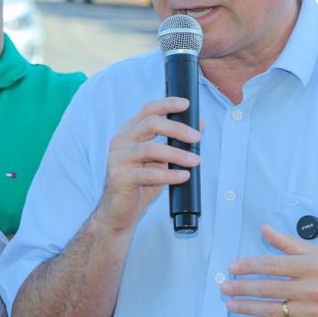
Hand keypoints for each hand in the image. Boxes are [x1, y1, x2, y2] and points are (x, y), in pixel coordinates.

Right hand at [93, 97, 200, 234]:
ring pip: (150, 149)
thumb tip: (199, 124)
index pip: (148, 110)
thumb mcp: (161, 160)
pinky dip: (169, 175)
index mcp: (129, 132)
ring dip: (177, 154)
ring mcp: (117, 159)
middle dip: (177, 128)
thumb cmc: (141, 184)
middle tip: (197, 138)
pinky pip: (147, 174)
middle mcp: (120, 141)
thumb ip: (175, 142)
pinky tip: (183, 177)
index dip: (168, 104)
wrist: (119, 212)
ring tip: (196, 161)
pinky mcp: (119, 177)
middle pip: (150, 124)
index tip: (187, 104)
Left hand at [220, 225, 317, 316]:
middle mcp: (311, 289)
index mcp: (311, 267)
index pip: (272, 265)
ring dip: (247, 307)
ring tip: (230, 304)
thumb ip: (288, 243)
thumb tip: (264, 230)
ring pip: (272, 310)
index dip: (249, 266)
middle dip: (242, 287)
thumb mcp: (317, 253)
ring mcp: (310, 312)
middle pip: (268, 288)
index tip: (232, 267)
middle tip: (224, 287)